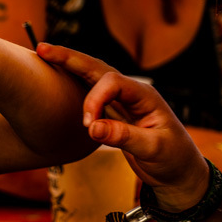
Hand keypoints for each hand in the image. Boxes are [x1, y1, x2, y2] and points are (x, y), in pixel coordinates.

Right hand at [37, 42, 209, 209]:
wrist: (179, 172)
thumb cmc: (172, 158)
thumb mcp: (153, 150)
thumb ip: (124, 137)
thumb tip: (92, 128)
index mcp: (145, 96)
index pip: (112, 82)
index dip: (94, 99)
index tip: (88, 126)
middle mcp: (131, 92)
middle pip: (97, 68)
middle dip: (70, 59)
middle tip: (43, 50)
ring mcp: (121, 101)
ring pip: (90, 77)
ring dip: (68, 65)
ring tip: (43, 54)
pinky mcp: (112, 113)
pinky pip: (88, 93)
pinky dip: (70, 83)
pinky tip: (55, 76)